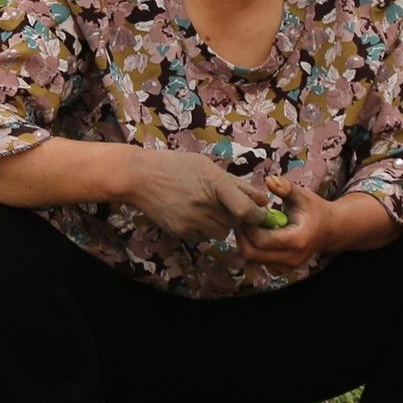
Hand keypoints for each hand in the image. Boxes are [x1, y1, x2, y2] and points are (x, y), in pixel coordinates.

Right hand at [116, 148, 275, 242]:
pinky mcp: (181, 232)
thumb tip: (262, 200)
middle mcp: (205, 204)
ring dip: (220, 224)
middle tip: (223, 204)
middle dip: (235, 216)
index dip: (256, 215)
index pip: (246, 210)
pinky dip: (202, 229)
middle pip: (235, 222)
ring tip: (206, 209)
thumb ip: (236, 184)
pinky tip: (190, 213)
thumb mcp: (207, 166)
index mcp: (215, 183)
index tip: (256, 213)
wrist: (139, 177)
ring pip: (221, 233)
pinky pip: (203, 237)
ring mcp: (191, 220)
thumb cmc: (176, 166)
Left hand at [237, 175, 392, 272]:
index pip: (262, 240)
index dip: (248, 227)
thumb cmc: (315, 210)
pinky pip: (259, 262)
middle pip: (253, 254)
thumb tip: (268, 180)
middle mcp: (292, 258)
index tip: (243, 212)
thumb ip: (285, 188)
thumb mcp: (302, 195)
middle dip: (242, 237)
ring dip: (245, 243)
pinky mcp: (283, 269)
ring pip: (253, 260)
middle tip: (239, 219)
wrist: (330, 230)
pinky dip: (253, 249)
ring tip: (248, 225)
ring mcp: (287, 267)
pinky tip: (256, 235)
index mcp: (297, 240)